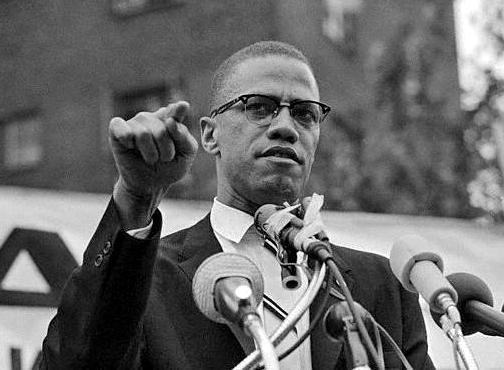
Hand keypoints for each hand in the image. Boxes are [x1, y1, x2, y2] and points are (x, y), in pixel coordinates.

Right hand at [109, 101, 197, 227]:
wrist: (151, 185)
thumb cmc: (170, 167)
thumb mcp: (185, 154)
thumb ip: (184, 137)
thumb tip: (170, 122)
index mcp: (170, 120)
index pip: (174, 111)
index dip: (177, 111)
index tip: (183, 107)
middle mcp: (152, 118)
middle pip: (162, 130)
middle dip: (165, 151)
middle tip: (164, 158)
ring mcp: (134, 123)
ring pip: (143, 134)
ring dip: (150, 153)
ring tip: (151, 158)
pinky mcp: (117, 130)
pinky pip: (120, 128)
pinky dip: (126, 138)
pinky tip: (130, 146)